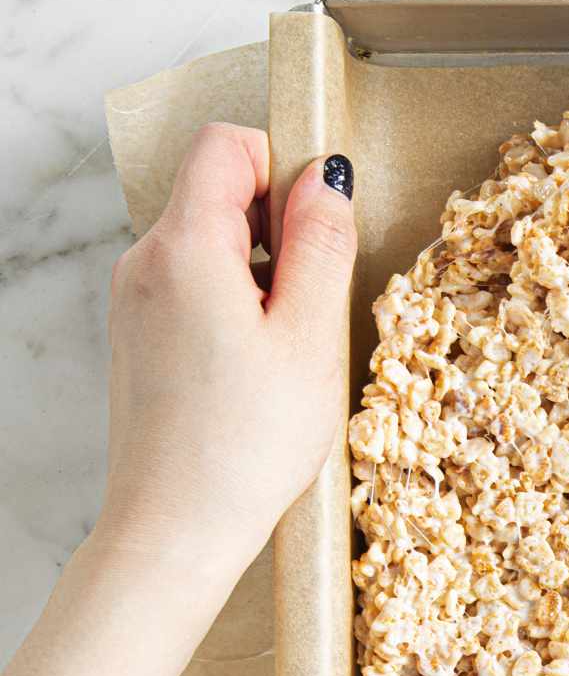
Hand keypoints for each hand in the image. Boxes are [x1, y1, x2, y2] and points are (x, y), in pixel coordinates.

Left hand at [0, 124, 355, 675]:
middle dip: (277, 226)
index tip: (320, 226)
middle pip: (217, 191)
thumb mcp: (310, 339)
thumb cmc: (244, 446)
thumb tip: (326, 177)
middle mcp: (144, 262)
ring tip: (286, 347)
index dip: (283, 166)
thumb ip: (320, 244)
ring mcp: (135, 299)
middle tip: (311, 305)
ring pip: (209, 240)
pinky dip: (235, 303)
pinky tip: (257, 366)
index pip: (226, 145)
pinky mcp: (139, 333)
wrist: (174, 530)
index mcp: (184, 248)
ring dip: (261, 272)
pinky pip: (194, 283)